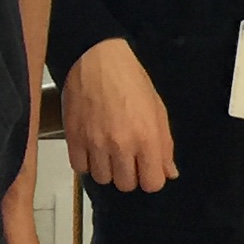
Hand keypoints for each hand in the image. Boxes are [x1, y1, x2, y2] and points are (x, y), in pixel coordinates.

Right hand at [62, 40, 175, 193]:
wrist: (95, 58)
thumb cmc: (132, 80)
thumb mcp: (157, 109)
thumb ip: (164, 145)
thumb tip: (169, 172)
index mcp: (146, 138)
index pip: (152, 184)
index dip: (151, 177)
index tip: (146, 167)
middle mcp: (121, 146)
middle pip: (126, 185)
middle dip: (129, 174)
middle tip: (126, 156)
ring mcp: (95, 144)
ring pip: (102, 179)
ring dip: (107, 169)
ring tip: (107, 151)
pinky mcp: (74, 138)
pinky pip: (80, 168)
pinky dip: (86, 162)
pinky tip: (91, 147)